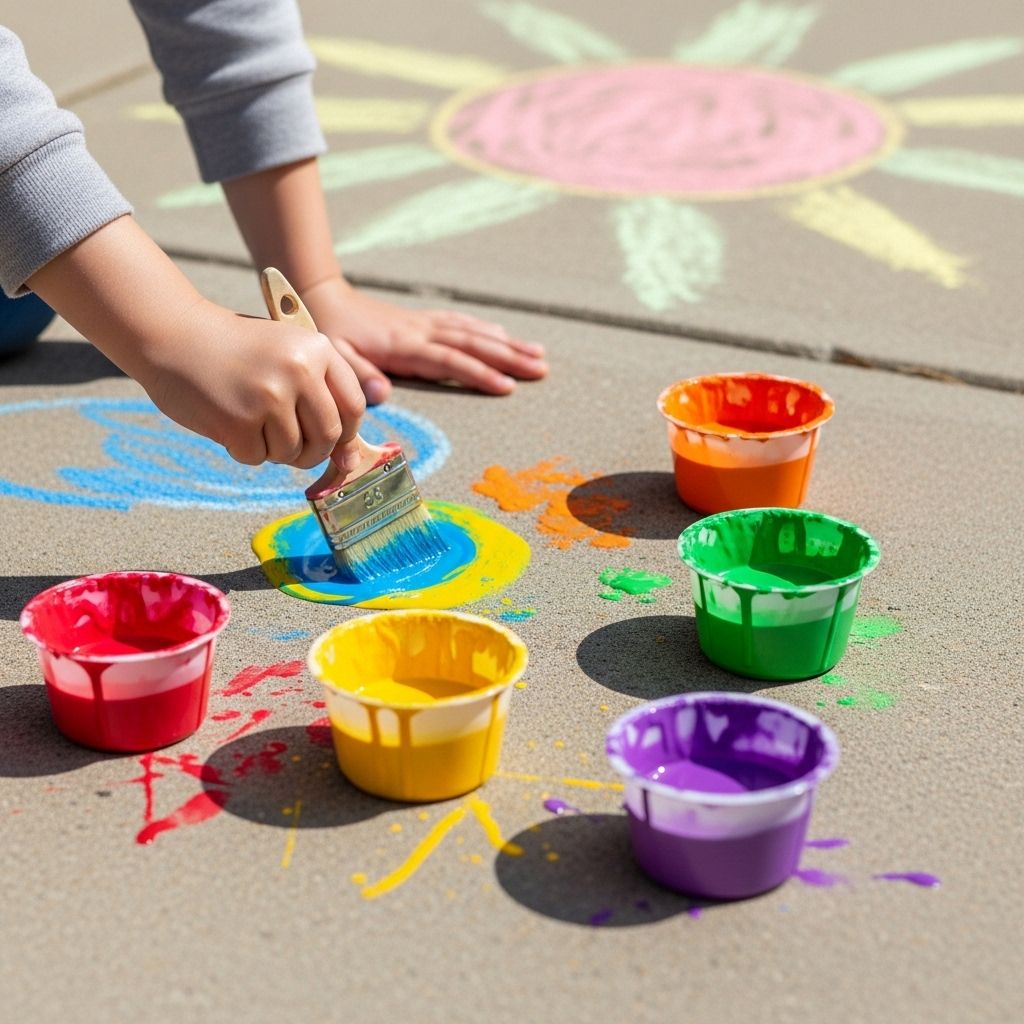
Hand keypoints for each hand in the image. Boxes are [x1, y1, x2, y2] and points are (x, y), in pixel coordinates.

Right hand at [27, 216, 366, 471]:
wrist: (172, 334)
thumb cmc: (236, 349)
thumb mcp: (287, 353)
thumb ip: (321, 398)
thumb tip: (350, 461)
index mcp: (317, 349)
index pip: (354, 407)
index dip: (345, 431)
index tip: (330, 437)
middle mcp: (299, 371)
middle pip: (328, 437)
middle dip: (312, 450)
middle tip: (291, 444)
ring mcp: (269, 397)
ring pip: (292, 452)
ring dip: (273, 449)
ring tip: (251, 421)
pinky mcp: (238, 422)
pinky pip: (257, 458)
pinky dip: (244, 450)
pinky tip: (228, 422)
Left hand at [300, 276, 548, 404]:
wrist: (322, 295)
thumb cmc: (328, 331)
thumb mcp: (334, 356)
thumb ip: (358, 375)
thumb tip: (382, 394)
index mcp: (403, 346)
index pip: (449, 361)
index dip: (478, 374)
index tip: (507, 387)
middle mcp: (419, 332)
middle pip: (472, 344)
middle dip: (509, 358)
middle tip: (541, 370)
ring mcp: (423, 324)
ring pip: (472, 332)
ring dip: (506, 343)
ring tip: (537, 355)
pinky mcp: (421, 320)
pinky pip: (461, 323)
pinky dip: (485, 329)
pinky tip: (503, 333)